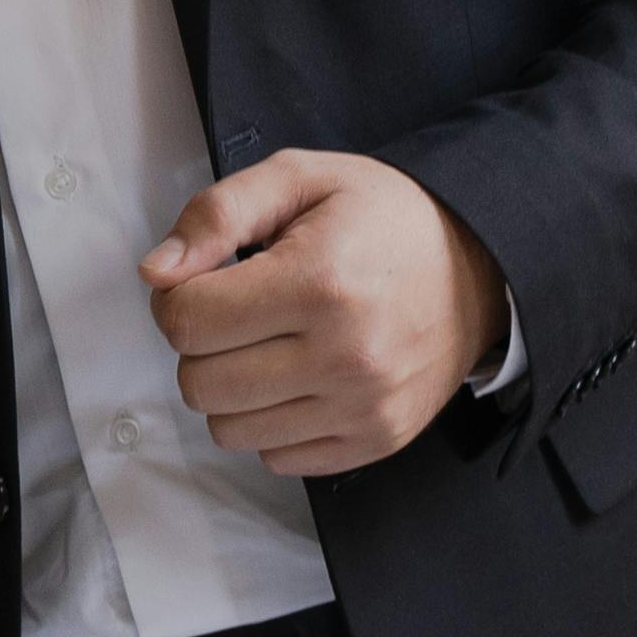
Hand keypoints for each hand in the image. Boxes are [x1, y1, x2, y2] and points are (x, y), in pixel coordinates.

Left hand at [138, 149, 508, 475]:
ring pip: (229, 430)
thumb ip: (216, 215)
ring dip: (231, 389)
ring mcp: (365, 407)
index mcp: (320, 284)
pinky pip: (276, 458)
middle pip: (200, 384)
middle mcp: (346, 356)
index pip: (186, 322)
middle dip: (200, 346)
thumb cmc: (385, 219)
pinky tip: (298, 377)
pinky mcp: (378, 440)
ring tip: (268, 344)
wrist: (481, 266)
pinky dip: (271, 422)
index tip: (204, 281)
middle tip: (237, 314)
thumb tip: (155, 273)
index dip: (176, 298)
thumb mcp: (300, 178)